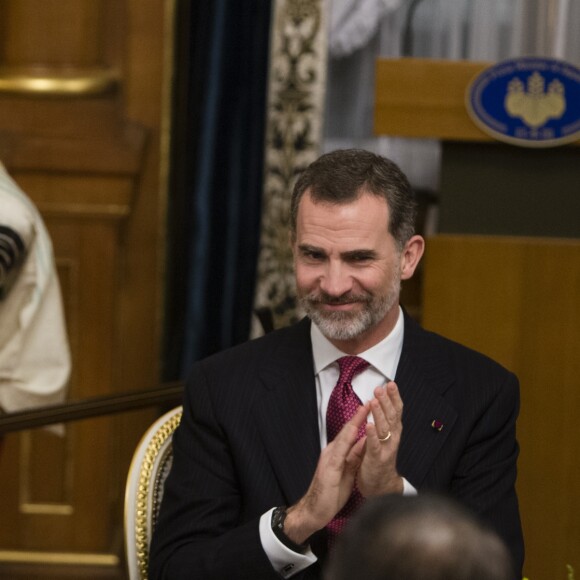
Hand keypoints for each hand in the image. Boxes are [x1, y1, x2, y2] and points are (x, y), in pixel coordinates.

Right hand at [283, 403, 367, 544]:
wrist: (313, 510)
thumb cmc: (330, 494)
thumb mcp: (347, 473)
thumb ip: (353, 458)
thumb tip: (363, 444)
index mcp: (337, 453)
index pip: (351, 433)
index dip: (361, 420)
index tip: (371, 408)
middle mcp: (332, 451)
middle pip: (348, 430)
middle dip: (359, 415)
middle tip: (371, 400)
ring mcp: (329, 457)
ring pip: (344, 435)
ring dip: (355, 421)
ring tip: (365, 408)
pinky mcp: (329, 466)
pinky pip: (341, 449)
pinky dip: (349, 438)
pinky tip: (355, 430)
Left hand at [357, 381, 403, 496]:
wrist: (381, 485)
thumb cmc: (380, 457)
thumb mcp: (384, 436)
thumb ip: (383, 421)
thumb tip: (380, 401)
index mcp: (394, 431)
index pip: (396, 411)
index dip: (394, 397)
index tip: (391, 383)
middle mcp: (393, 438)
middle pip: (391, 416)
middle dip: (387, 401)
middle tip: (382, 388)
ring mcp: (386, 449)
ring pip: (384, 428)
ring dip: (379, 414)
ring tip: (375, 401)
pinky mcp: (377, 459)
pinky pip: (375, 445)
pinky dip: (372, 435)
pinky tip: (369, 425)